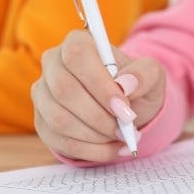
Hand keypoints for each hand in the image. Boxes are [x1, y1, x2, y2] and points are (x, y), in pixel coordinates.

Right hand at [32, 29, 165, 162]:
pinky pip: (60, 141)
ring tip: (122, 137)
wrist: (125, 108)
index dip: (98, 83)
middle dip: (99, 116)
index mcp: (77, 43)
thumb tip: (126, 85)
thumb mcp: (151, 75)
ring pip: (59, 119)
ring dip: (96, 136)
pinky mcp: (43, 123)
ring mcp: (43, 95)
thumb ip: (144, 73)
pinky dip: (91, 151)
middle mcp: (52, 64)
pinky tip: (112, 148)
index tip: (123, 107)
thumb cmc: (134, 86)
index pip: (76, 55)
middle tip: (126, 128)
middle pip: (64, 90)